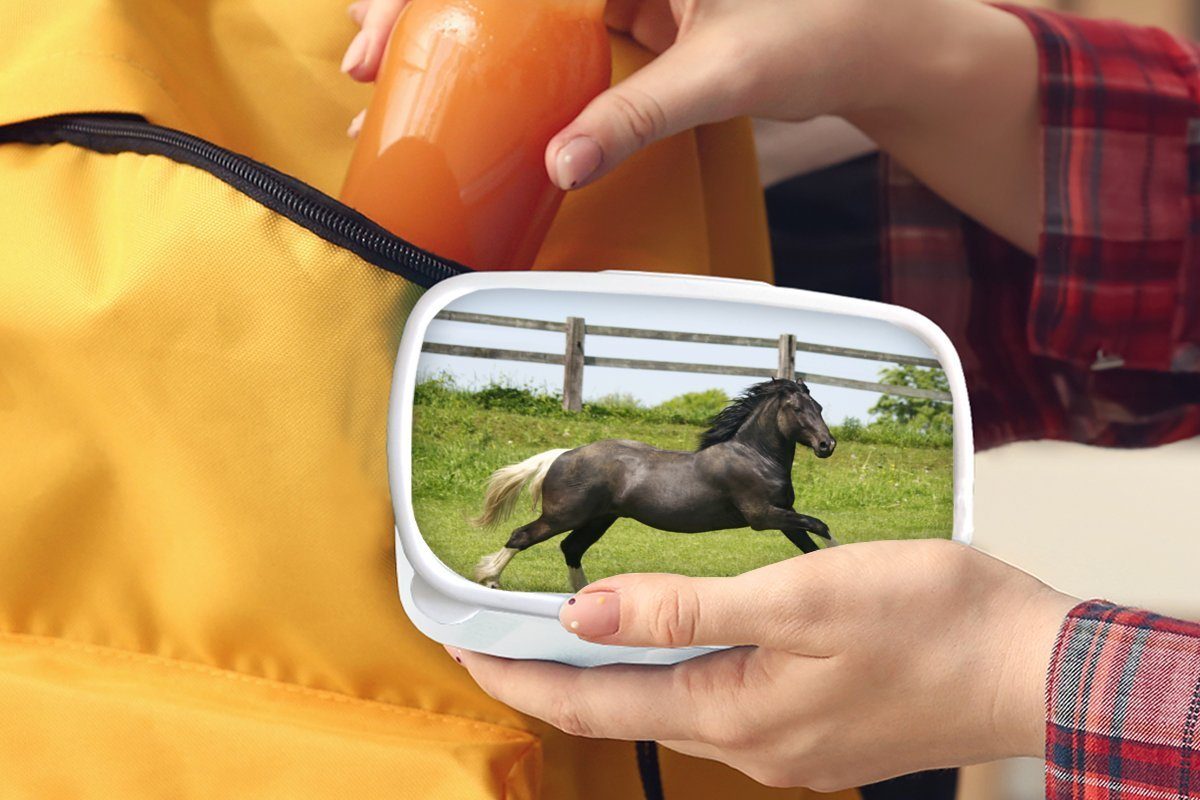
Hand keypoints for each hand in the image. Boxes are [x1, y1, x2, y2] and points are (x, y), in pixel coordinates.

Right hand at [339, 0, 1040, 250]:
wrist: (873, 44)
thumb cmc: (821, 30)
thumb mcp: (722, 72)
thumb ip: (639, 114)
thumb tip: (560, 163)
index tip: (383, 29)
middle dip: (422, 12)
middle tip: (364, 64)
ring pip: (518, 8)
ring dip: (457, 42)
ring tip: (393, 86)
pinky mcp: (630, 14)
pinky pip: (552, 35)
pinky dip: (508, 65)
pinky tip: (471, 99)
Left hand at [449, 540, 1076, 790]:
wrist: (1032, 667)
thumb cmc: (929, 621)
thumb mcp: (801, 598)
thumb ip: (689, 610)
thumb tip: (586, 615)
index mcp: (735, 712)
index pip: (594, 700)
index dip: (521, 673)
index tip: (461, 645)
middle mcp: (750, 742)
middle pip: (624, 708)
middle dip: (555, 674)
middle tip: (497, 634)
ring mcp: (785, 743)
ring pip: (671, 706)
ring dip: (614, 672)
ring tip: (570, 630)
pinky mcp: (815, 728)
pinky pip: (719, 702)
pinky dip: (674, 671)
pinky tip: (676, 642)